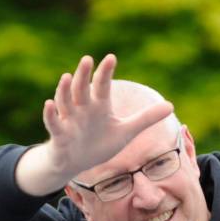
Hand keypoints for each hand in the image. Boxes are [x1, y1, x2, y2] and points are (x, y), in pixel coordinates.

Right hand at [15, 54, 173, 195]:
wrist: (79, 162)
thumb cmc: (101, 142)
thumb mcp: (127, 131)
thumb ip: (146, 118)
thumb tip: (171, 106)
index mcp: (99, 106)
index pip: (102, 85)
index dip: (105, 72)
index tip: (111, 58)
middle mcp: (82, 109)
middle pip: (82, 88)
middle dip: (83, 75)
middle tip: (87, 59)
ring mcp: (69, 120)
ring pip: (65, 101)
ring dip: (64, 90)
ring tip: (66, 77)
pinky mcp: (60, 134)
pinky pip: (53, 122)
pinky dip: (50, 114)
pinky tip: (48, 104)